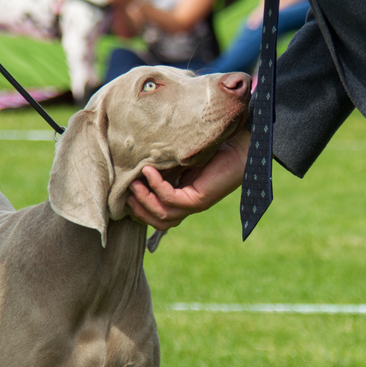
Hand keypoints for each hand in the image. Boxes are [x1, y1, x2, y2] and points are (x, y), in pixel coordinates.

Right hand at [127, 129, 250, 229]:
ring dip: (144, 200)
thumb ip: (163, 166)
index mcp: (183, 197)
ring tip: (133, 183)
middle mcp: (189, 205)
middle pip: (158, 221)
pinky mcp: (200, 199)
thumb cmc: (212, 147)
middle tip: (126, 190)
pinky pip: (171, 199)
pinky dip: (157, 187)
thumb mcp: (179, 159)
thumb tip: (136, 164)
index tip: (125, 191)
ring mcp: (195, 204)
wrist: (241, 145)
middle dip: (138, 209)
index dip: (139, 207)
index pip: (157, 214)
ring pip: (163, 215)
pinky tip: (150, 171)